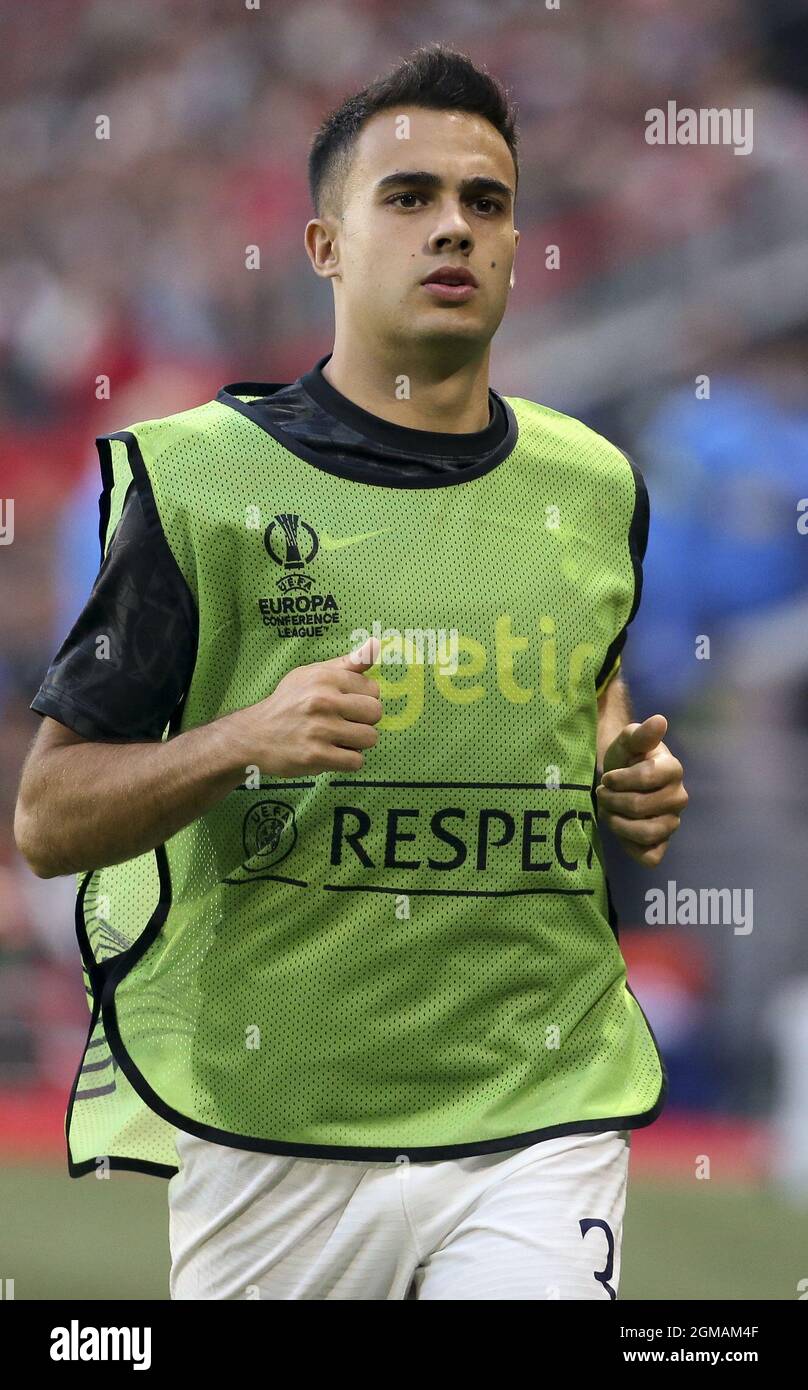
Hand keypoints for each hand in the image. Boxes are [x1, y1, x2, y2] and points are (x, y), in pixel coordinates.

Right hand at [229, 635, 382, 776]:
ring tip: (337, 739)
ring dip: (357, 743)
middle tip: (343, 723)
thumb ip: (347, 663)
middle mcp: (323, 700)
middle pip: (375, 713)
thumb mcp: (312, 674)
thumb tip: (376, 644)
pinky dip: (348, 761)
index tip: (346, 705)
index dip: (363, 699)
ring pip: (370, 738)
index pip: (373, 689)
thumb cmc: (288, 702)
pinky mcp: (316, 756)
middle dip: (364, 721)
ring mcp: (320, 729)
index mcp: (325, 677)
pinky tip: (331, 753)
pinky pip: (356, 762)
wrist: (254, 735)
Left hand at [596, 714, 687, 866]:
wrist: (620, 778)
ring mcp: (673, 823)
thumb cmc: (626, 758)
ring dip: (617, 823)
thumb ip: (641, 734)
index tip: (607, 777)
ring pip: (645, 834)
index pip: (645, 778)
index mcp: (673, 769)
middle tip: (603, 794)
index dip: (619, 779)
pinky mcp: (663, 844)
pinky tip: (621, 830)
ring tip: (608, 810)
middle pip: (639, 807)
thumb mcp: (628, 741)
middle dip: (612, 801)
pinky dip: (630, 847)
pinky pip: (650, 856)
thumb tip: (660, 721)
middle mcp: (679, 798)